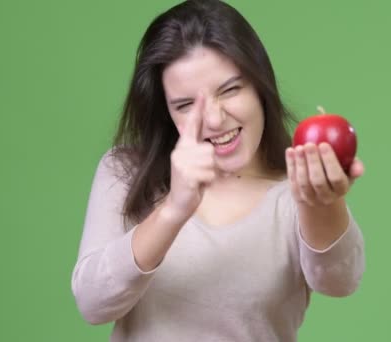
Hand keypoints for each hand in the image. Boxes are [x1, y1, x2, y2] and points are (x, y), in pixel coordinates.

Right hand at [166, 93, 216, 218]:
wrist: (178, 202)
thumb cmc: (191, 182)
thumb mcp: (196, 163)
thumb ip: (201, 151)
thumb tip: (212, 145)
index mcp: (183, 145)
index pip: (191, 123)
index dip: (198, 107)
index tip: (202, 91)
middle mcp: (180, 151)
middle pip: (210, 149)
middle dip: (211, 165)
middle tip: (202, 174)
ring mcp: (181, 162)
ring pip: (211, 161)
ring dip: (211, 174)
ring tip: (200, 179)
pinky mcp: (185, 174)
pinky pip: (210, 173)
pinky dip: (209, 181)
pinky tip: (199, 185)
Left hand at [286, 142, 363, 205]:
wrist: (322, 194)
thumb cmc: (339, 174)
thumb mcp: (349, 171)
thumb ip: (355, 165)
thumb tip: (359, 168)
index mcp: (342, 189)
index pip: (336, 177)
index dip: (329, 161)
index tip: (323, 144)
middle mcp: (326, 197)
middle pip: (318, 181)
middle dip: (313, 162)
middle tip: (309, 144)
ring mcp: (311, 198)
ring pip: (303, 182)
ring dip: (300, 164)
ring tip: (299, 147)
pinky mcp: (298, 196)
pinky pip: (292, 181)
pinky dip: (291, 165)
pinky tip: (290, 151)